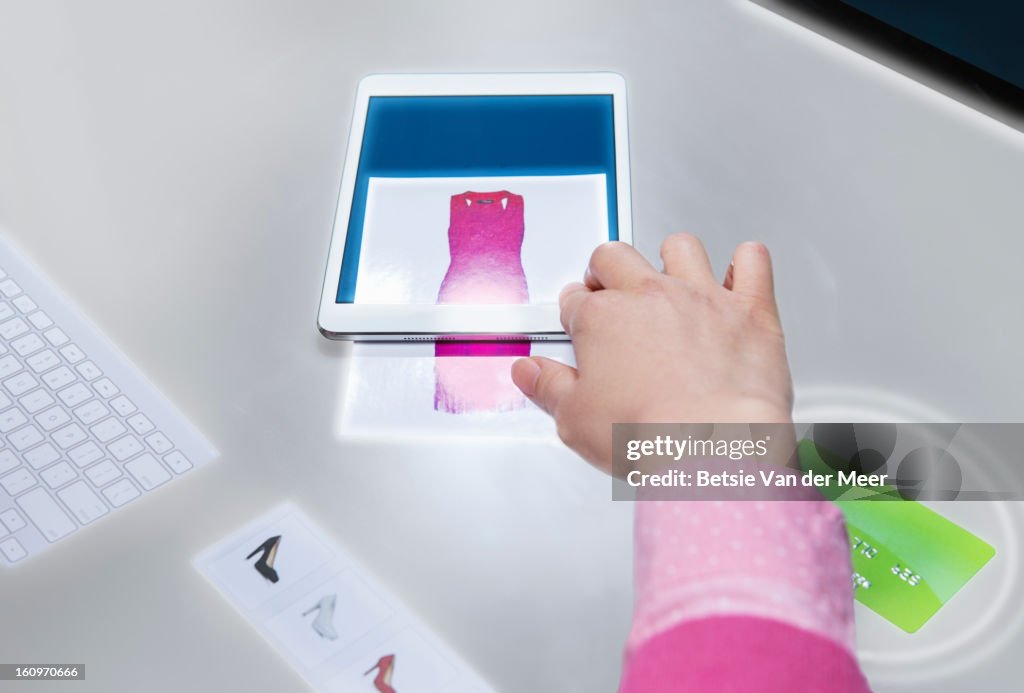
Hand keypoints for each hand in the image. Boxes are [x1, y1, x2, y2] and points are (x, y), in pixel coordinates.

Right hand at [511, 234, 792, 473]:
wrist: (715, 446)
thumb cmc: (650, 435)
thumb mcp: (576, 420)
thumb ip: (548, 388)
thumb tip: (529, 372)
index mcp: (602, 319)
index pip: (575, 300)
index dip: (574, 312)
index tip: (579, 326)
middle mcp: (649, 297)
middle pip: (615, 257)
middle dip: (606, 269)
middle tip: (608, 289)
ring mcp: (701, 298)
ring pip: (680, 247)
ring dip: (672, 257)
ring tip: (669, 278)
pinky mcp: (748, 310)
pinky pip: (752, 263)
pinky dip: (746, 263)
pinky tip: (738, 273)